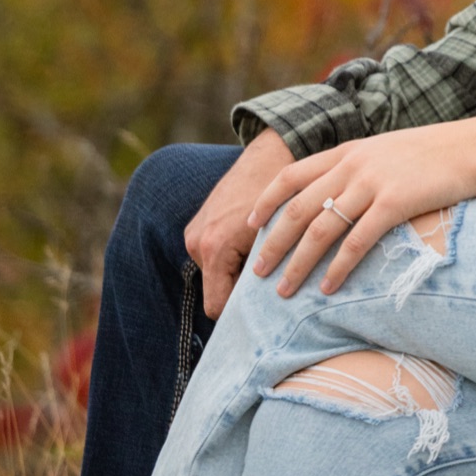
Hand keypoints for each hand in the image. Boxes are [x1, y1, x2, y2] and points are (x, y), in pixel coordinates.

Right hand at [185, 131, 295, 316]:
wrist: (269, 156)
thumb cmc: (281, 196)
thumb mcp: (278, 239)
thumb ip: (268, 274)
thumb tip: (274, 312)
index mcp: (214, 248)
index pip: (217, 307)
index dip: (241, 315)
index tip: (266, 318)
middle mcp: (196, 242)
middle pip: (216, 291)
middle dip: (241, 296)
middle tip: (271, 297)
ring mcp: (194, 233)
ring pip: (216, 274)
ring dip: (238, 276)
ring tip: (267, 270)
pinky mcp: (198, 225)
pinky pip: (214, 256)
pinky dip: (232, 260)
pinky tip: (255, 252)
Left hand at [248, 104, 475, 297]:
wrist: (474, 147)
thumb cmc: (436, 153)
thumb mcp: (388, 151)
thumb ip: (361, 168)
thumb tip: (341, 195)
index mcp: (348, 151)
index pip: (291, 175)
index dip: (265, 201)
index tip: (248, 225)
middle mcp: (352, 166)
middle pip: (297, 208)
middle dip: (272, 243)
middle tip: (257, 272)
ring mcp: (372, 184)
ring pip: (320, 229)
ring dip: (297, 264)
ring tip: (283, 290)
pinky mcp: (394, 203)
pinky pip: (356, 243)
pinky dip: (338, 269)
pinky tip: (327, 289)